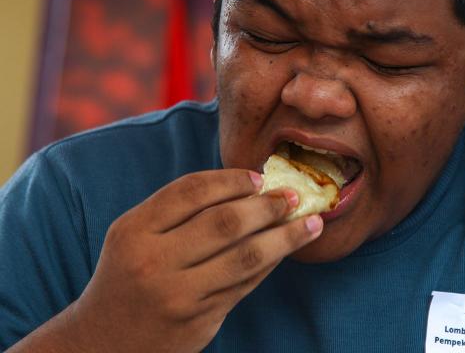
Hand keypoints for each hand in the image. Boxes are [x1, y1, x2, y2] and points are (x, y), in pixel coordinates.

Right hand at [58, 170, 321, 351]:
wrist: (103, 342)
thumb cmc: (126, 277)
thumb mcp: (135, 237)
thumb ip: (178, 212)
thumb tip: (247, 188)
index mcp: (133, 230)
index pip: (191, 191)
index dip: (231, 180)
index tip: (259, 177)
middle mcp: (154, 262)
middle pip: (224, 222)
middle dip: (267, 206)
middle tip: (293, 196)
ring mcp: (178, 295)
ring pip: (245, 257)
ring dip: (285, 237)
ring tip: (311, 223)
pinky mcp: (199, 321)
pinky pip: (245, 284)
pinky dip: (271, 263)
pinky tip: (286, 249)